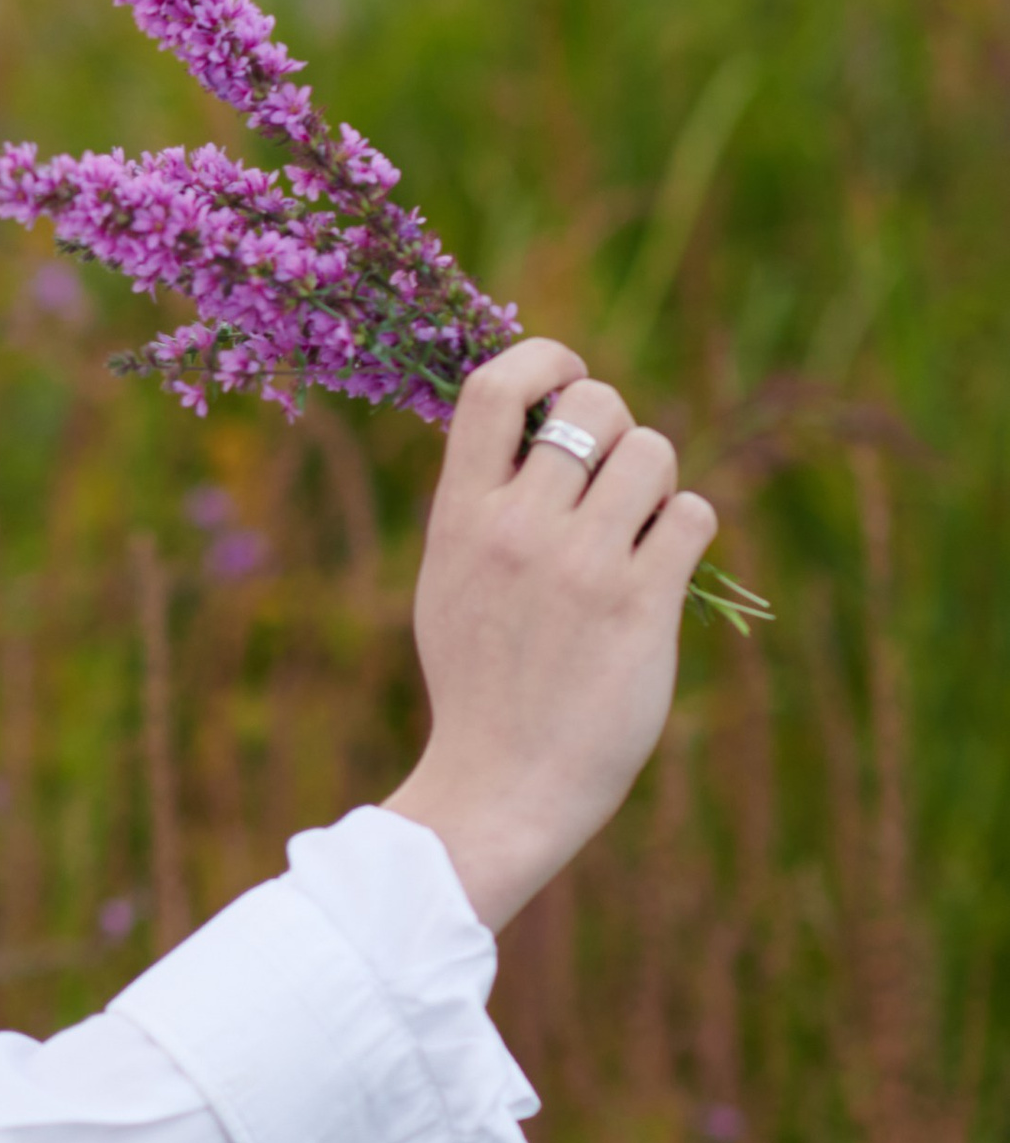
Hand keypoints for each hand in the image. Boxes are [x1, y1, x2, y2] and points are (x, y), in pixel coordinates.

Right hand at [383, 336, 718, 932]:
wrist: (500, 784)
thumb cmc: (478, 683)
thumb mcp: (449, 579)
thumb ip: (482, 504)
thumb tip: (531, 424)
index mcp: (460, 515)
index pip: (494, 386)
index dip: (545, 357)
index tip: (568, 374)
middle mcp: (518, 528)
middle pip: (596, 406)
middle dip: (618, 426)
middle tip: (613, 478)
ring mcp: (582, 565)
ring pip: (654, 452)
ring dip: (659, 480)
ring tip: (642, 527)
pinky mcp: (641, 605)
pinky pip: (693, 513)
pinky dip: (688, 527)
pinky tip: (665, 565)